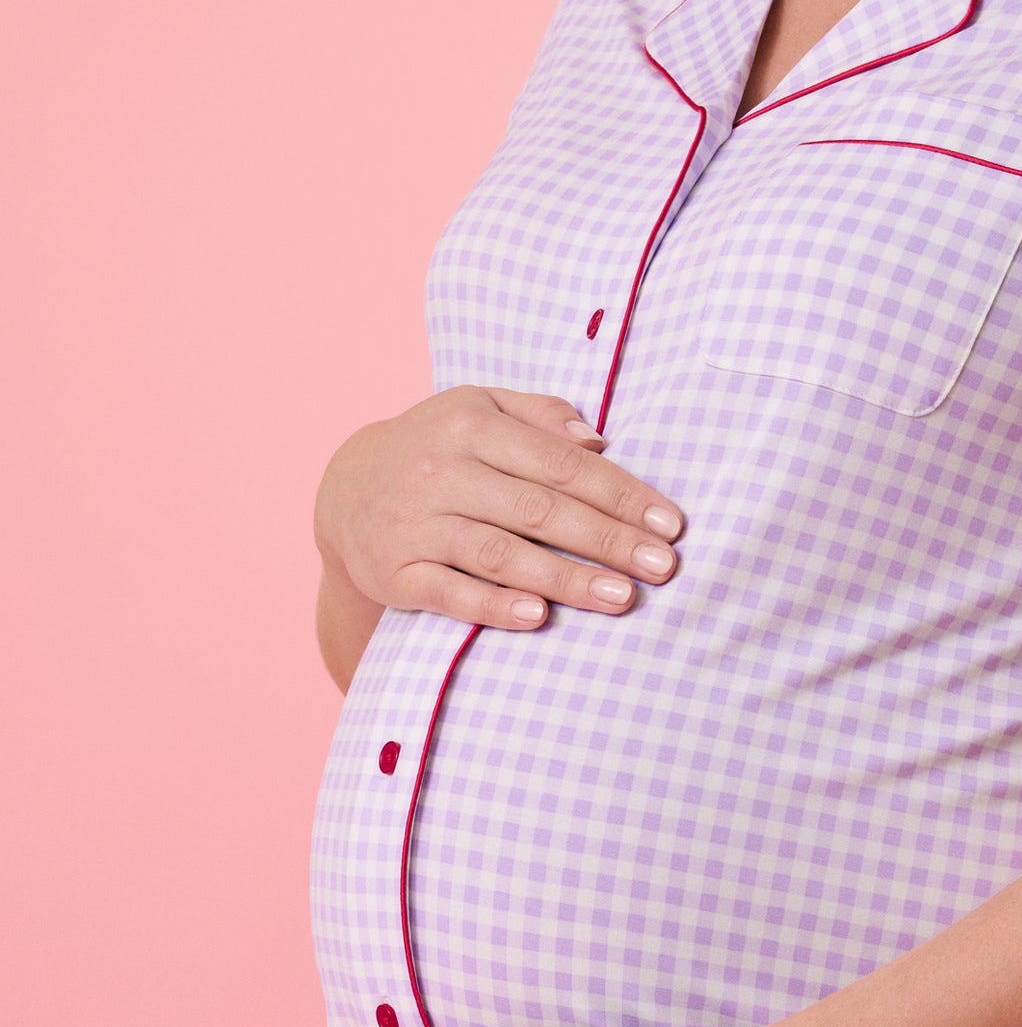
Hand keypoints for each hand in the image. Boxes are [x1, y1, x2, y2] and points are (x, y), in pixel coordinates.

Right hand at [315, 386, 685, 631]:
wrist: (345, 491)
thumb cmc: (438, 449)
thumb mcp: (480, 410)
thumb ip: (541, 416)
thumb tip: (598, 441)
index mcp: (471, 425)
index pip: (561, 463)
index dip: (619, 494)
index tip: (670, 525)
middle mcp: (441, 471)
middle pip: (538, 509)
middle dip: (606, 540)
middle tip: (661, 567)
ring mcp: (416, 524)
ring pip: (500, 554)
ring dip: (565, 578)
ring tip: (621, 597)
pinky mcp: (396, 574)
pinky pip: (451, 593)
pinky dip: (494, 605)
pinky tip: (540, 616)